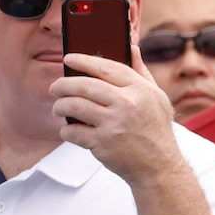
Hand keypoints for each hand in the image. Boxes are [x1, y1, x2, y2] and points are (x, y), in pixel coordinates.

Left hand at [53, 51, 180, 183]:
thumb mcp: (157, 97)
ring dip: (60, 105)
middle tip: (55, 87)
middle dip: (63, 84)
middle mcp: (126, 104)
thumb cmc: (156, 130)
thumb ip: (141, 72)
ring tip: (57, 107)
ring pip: (75, 106)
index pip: (106, 67)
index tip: (69, 58)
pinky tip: (68, 130)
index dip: (84, 61)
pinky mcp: (103, 144)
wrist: (159, 167)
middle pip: (85, 85)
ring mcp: (114, 124)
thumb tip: (132, 47)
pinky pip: (74, 132)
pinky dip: (66, 130)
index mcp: (139, 89)